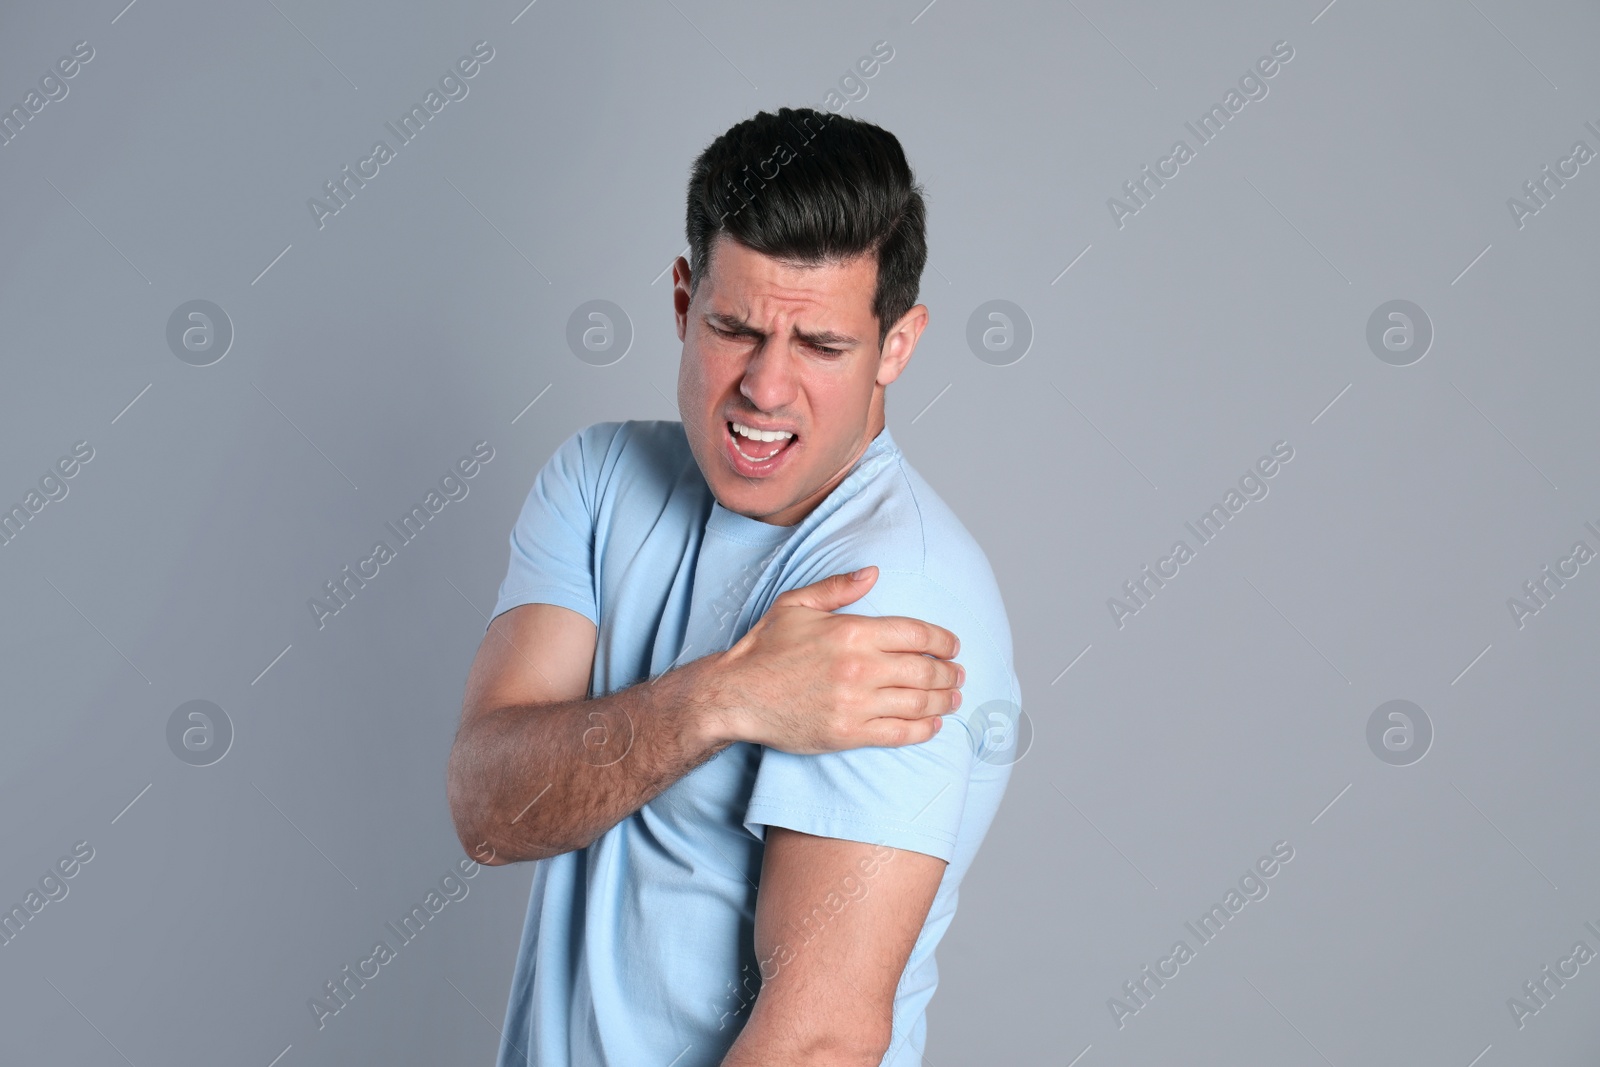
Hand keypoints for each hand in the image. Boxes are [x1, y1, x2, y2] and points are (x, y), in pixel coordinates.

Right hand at [706, 566, 963, 752]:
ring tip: (954, 698)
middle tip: (959, 675)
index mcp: (852, 631)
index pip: (917, 634)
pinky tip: (933, 724)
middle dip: (950, 673)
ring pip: (919, 703)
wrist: (736, 695)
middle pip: (925, 670)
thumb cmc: (764, 648)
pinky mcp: (848, 734)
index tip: (953, 646)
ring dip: (944, 701)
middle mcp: (859, 667)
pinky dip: (924, 729)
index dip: (944, 641)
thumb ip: (838, 587)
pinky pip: (900, 733)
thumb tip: (873, 573)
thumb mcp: (796, 604)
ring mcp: (856, 703)